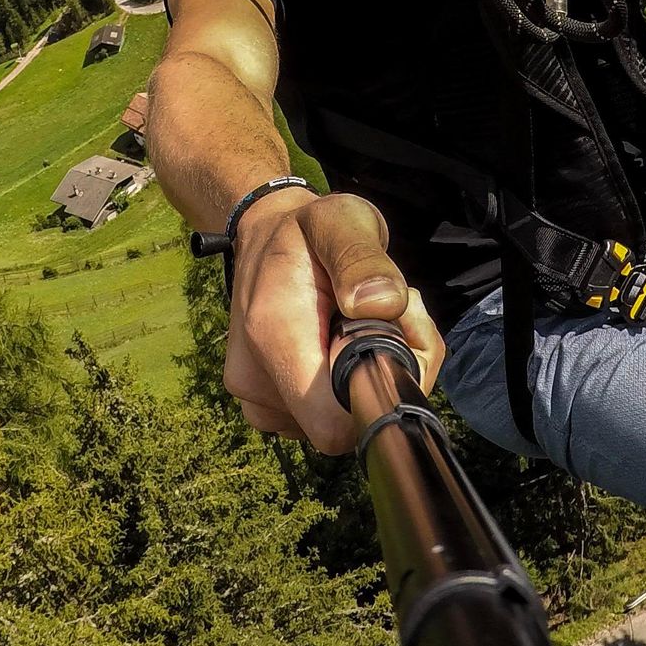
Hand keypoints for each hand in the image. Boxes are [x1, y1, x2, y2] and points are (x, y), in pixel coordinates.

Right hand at [223, 188, 444, 454]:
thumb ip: (362, 258)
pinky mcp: (265, 407)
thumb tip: (381, 305)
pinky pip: (321, 419)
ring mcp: (257, 400)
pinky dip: (344, 388)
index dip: (377, 395)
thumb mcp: (342, 220)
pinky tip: (342, 345)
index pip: (334, 425)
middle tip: (387, 318)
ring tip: (360, 324)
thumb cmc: (309, 229)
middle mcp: (255, 380)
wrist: (263, 237)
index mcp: (273, 335)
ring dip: (363, 379)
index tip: (390, 338)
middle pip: (346, 425)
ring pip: (338, 423)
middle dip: (381, 376)